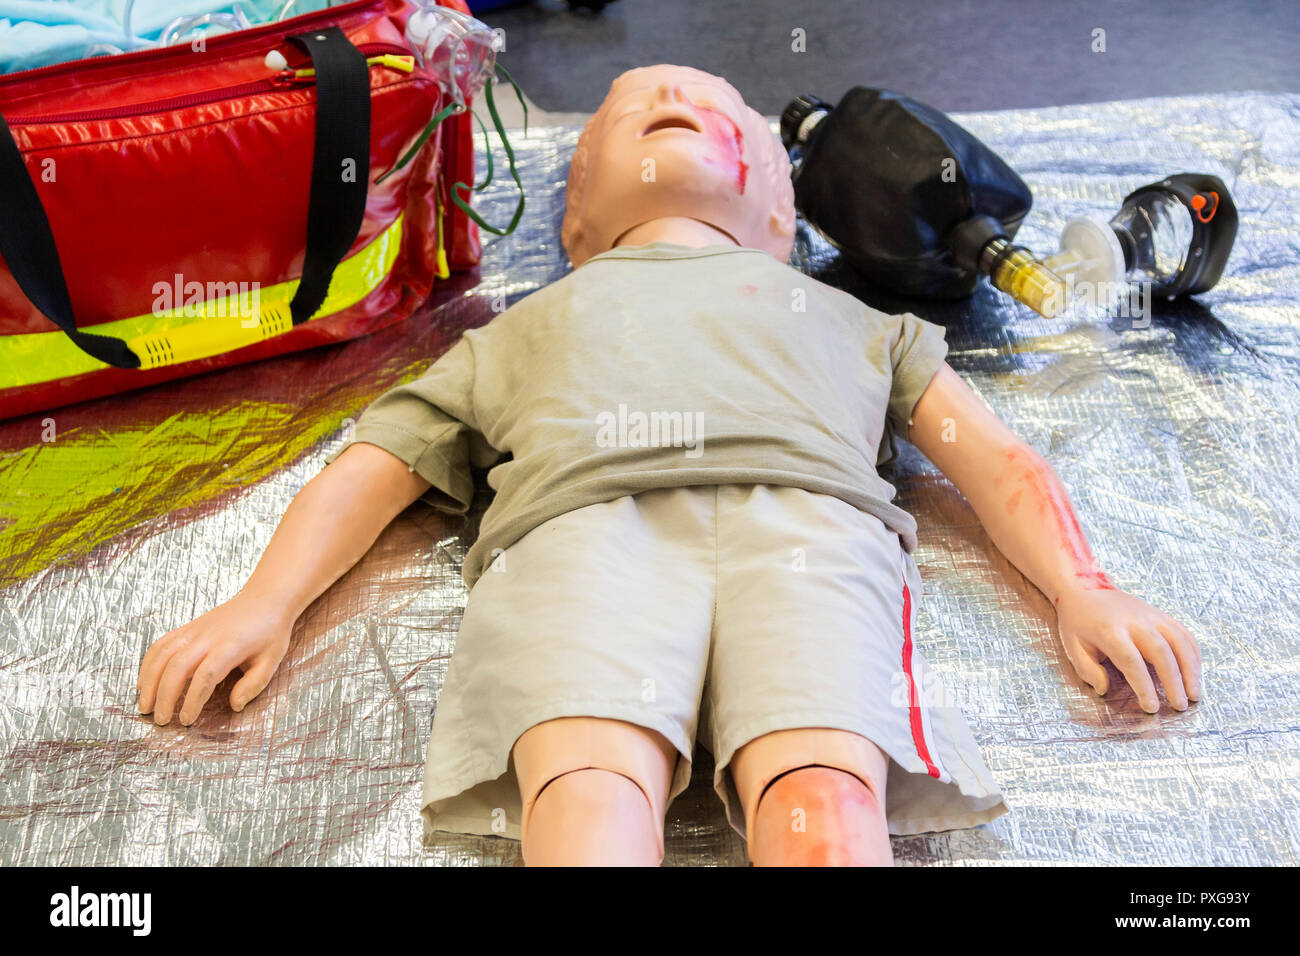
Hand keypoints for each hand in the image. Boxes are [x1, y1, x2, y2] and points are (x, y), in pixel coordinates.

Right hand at [137, 589, 294, 725]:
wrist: (265, 598)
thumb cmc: (270, 631)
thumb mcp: (271, 660)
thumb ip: (253, 684)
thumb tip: (234, 705)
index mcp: (229, 646)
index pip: (205, 676)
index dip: (193, 700)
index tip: (187, 719)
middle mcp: (207, 637)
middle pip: (177, 667)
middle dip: (164, 696)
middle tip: (162, 720)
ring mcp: (194, 630)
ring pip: (162, 654)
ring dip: (149, 681)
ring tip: (145, 706)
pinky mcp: (188, 627)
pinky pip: (161, 644)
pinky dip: (148, 663)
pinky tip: (145, 682)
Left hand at [1054, 586, 1202, 712]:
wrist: (1084, 586)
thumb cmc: (1078, 621)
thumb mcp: (1073, 646)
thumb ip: (1088, 670)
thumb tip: (1104, 689)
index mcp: (1110, 630)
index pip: (1131, 662)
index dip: (1144, 686)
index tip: (1152, 707)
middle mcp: (1135, 621)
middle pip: (1161, 653)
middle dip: (1174, 682)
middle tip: (1179, 706)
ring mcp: (1151, 615)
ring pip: (1179, 642)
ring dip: (1191, 670)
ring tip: (1194, 694)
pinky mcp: (1161, 614)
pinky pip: (1184, 634)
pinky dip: (1194, 654)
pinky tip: (1195, 673)